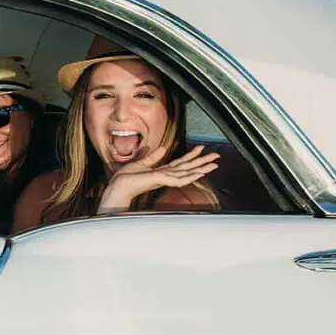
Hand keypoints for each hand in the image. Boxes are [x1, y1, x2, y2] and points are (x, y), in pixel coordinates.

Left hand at [98, 145, 219, 212]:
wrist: (118, 187)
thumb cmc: (126, 178)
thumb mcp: (141, 163)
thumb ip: (152, 157)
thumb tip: (162, 148)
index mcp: (162, 171)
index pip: (180, 162)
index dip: (191, 155)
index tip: (201, 147)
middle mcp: (166, 176)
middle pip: (188, 167)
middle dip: (203, 161)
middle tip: (217, 156)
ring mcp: (165, 179)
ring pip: (187, 173)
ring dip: (201, 168)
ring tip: (215, 164)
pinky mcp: (161, 180)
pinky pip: (179, 179)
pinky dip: (190, 176)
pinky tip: (199, 173)